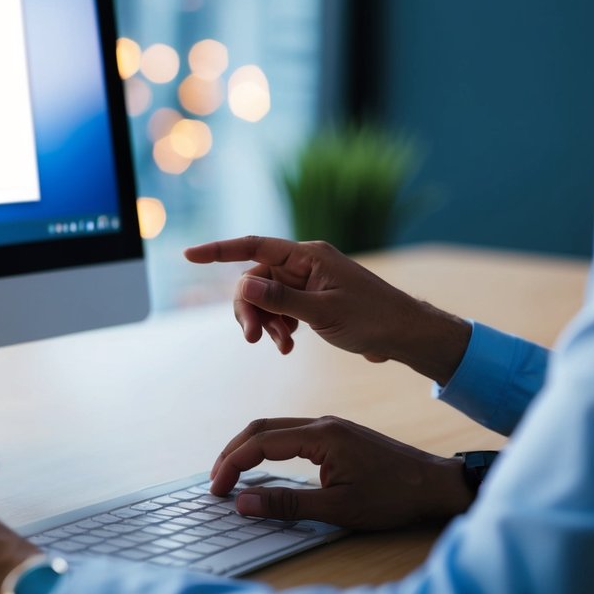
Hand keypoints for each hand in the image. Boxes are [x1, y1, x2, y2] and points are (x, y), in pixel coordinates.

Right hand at [184, 236, 470, 384]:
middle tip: (252, 339)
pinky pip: (281, 308)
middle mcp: (305, 263)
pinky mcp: (313, 299)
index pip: (253, 246)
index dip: (218, 250)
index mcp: (308, 257)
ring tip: (281, 347)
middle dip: (249, 308)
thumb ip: (281, 299)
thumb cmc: (372, 320)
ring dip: (265, 322)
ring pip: (266, 296)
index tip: (188, 255)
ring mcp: (309, 281)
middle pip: (255, 278)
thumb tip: (242, 283)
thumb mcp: (323, 313)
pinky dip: (279, 327)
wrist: (406, 335)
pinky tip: (288, 345)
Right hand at [210, 416, 473, 529]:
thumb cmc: (392, 497)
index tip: (217, 490)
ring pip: (276, 427)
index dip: (233, 464)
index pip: (261, 443)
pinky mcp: (337, 434)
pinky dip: (268, 447)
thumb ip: (287, 504)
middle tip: (215, 482)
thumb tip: (243, 503)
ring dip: (249, 448)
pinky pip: (291, 433)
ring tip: (231, 475)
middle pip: (262, 427)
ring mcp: (330, 426)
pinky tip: (263, 466)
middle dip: (233, 452)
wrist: (435, 485)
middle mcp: (322, 423)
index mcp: (321, 435)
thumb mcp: (338, 508)